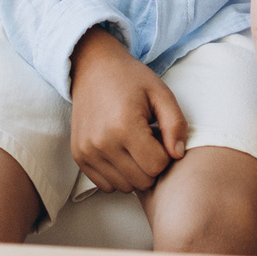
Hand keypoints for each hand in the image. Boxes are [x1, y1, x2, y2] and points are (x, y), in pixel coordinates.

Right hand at [68, 26, 185, 191]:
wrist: (93, 68)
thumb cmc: (132, 80)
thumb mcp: (161, 94)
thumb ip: (176, 124)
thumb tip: (178, 155)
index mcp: (125, 126)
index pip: (157, 166)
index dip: (166, 154)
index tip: (160, 135)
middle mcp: (102, 144)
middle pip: (141, 181)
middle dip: (152, 164)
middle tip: (149, 140)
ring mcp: (87, 152)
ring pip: (124, 187)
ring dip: (135, 172)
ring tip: (135, 145)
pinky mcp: (79, 157)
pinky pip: (105, 185)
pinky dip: (118, 175)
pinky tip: (121, 152)